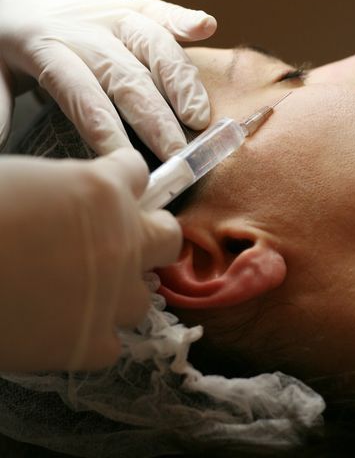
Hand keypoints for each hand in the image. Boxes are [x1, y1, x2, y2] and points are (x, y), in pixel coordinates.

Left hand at [0, 0, 216, 159]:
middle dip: (155, 117)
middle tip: (176, 153)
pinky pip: (162, 11)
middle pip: (126, 76)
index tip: (125, 161)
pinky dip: (185, 19)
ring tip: (199, 116)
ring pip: (153, 45)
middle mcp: (86, 31)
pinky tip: (207, 26)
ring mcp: (114, 14)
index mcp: (46, 47)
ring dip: (181, 80)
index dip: (105, 128)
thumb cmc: (13, 37)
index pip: (81, 94)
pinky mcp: (134, 5)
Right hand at [0, 149, 181, 371]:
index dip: (121, 180)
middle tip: (123, 243)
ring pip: (142, 295)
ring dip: (117, 291)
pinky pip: (112, 342)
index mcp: (103, 189)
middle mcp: (124, 240)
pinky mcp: (93, 343)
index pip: (136, 171)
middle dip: (150, 236)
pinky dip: (92, 336)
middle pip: (168, 235)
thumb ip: (67, 192)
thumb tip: (74, 206)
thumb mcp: (25, 182)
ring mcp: (114, 294)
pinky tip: (64, 329)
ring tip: (80, 293)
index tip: (112, 190)